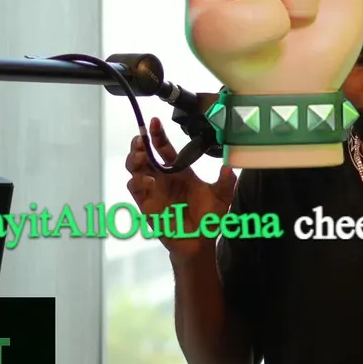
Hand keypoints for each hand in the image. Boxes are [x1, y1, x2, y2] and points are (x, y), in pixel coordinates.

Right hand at [125, 117, 236, 260]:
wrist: (202, 242)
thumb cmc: (210, 218)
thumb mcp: (222, 197)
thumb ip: (225, 182)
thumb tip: (228, 167)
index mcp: (180, 172)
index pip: (164, 148)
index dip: (157, 134)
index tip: (155, 121)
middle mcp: (163, 178)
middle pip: (143, 155)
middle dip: (138, 144)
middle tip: (141, 138)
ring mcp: (153, 191)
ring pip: (134, 169)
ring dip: (134, 159)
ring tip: (141, 155)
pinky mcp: (147, 205)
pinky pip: (135, 189)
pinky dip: (138, 181)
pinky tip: (148, 179)